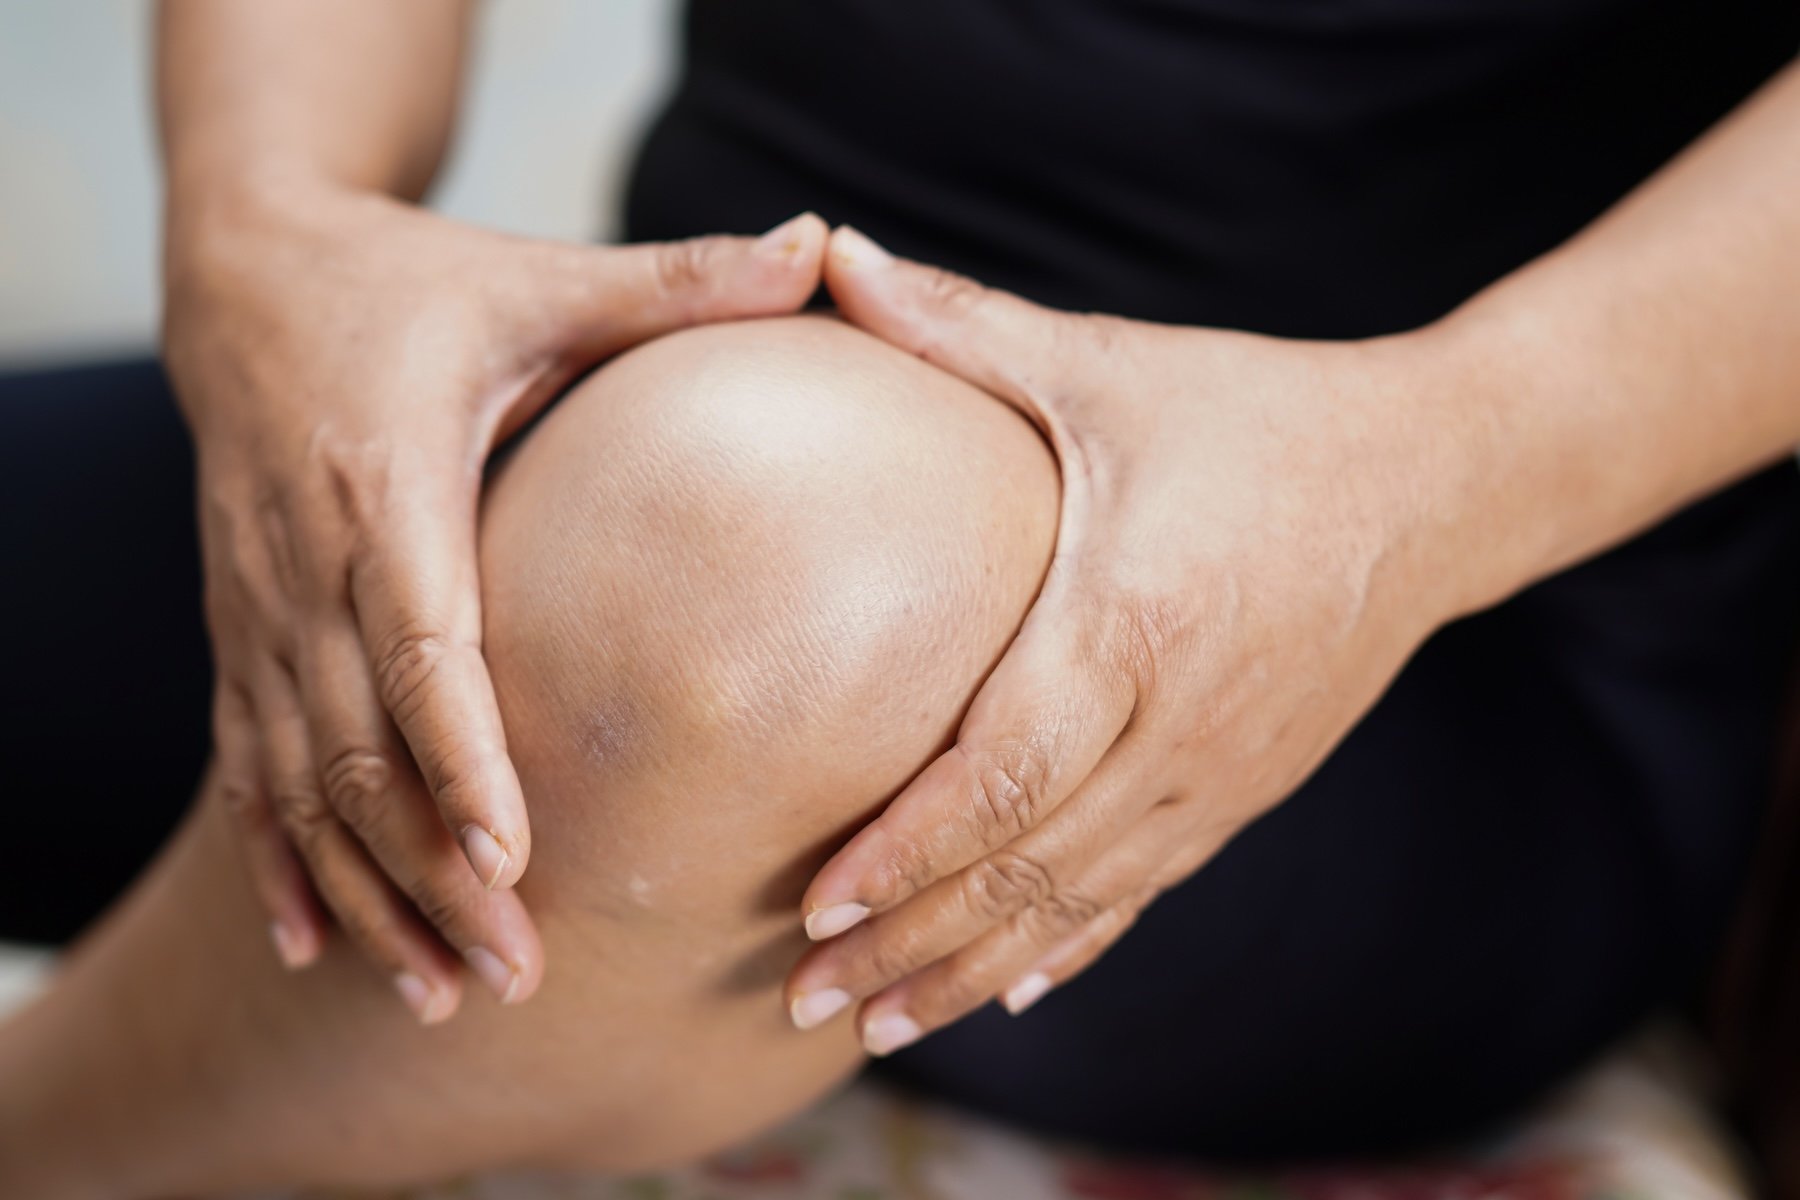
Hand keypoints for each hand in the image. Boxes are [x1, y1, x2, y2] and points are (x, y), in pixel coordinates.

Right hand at [165, 175, 825, 1021]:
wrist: (242, 276)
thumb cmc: (412, 283)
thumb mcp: (538, 274)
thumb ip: (675, 279)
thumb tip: (823, 244)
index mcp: (388, 475)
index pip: (420, 635)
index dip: (459, 752)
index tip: (514, 854)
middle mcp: (307, 556)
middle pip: (361, 742)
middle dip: (431, 868)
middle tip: (518, 973)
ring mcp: (259, 606)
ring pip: (299, 779)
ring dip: (367, 890)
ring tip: (444, 991)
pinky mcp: (240, 632)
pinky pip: (247, 766)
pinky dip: (281, 860)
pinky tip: (316, 947)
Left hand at [785, 227, 1468, 1053]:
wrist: (1435, 481)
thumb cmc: (1255, 415)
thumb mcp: (1106, 364)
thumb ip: (960, 324)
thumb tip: (828, 251)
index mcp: (1133, 622)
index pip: (999, 774)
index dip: (903, 852)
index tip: (811, 902)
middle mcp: (1177, 725)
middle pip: (1023, 868)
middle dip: (906, 943)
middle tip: (798, 1001)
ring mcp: (1217, 774)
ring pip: (1077, 905)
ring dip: (972, 970)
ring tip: (874, 1022)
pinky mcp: (1243, 793)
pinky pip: (1143, 894)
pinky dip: (1068, 948)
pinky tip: (1009, 992)